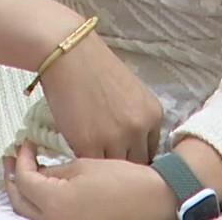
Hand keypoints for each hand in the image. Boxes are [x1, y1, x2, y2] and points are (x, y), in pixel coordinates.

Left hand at [4, 142, 176, 219]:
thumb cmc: (122, 178)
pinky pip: (47, 217)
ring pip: (30, 213)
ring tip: (25, 170)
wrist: (153, 198)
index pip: (23, 179)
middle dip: (12, 178)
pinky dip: (40, 202)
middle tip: (11, 159)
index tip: (26, 143)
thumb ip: (55, 168)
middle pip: (20, 201)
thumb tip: (39, 168)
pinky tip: (45, 185)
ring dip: (24, 191)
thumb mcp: (84, 164)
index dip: (21, 158)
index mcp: (55, 203)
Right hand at [38, 33, 163, 161]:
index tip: (122, 155)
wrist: (68, 52)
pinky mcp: (89, 145)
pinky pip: (91, 165)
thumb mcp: (131, 92)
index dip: (135, 155)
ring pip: (114, 168)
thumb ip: (136, 118)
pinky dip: (85, 165)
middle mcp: (140, 127)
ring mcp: (116, 138)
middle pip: (137, 163)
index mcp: (153, 113)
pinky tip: (79, 158)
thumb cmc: (94, 65)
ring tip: (92, 163)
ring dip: (103, 167)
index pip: (152, 151)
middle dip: (123, 164)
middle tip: (106, 160)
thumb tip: (130, 143)